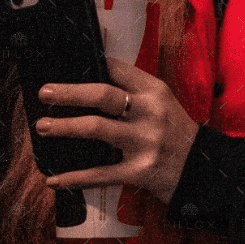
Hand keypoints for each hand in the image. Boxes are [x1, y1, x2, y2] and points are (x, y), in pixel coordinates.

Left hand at [36, 57, 197, 203]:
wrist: (201, 169)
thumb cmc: (175, 133)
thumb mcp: (162, 104)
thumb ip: (133, 93)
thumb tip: (90, 82)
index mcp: (154, 91)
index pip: (117, 70)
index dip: (90, 64)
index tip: (64, 64)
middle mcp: (149, 113)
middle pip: (103, 95)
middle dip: (69, 93)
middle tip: (45, 93)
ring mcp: (144, 142)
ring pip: (96, 129)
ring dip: (65, 128)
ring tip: (43, 126)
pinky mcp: (138, 171)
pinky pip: (99, 174)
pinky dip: (73, 178)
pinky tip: (53, 179)